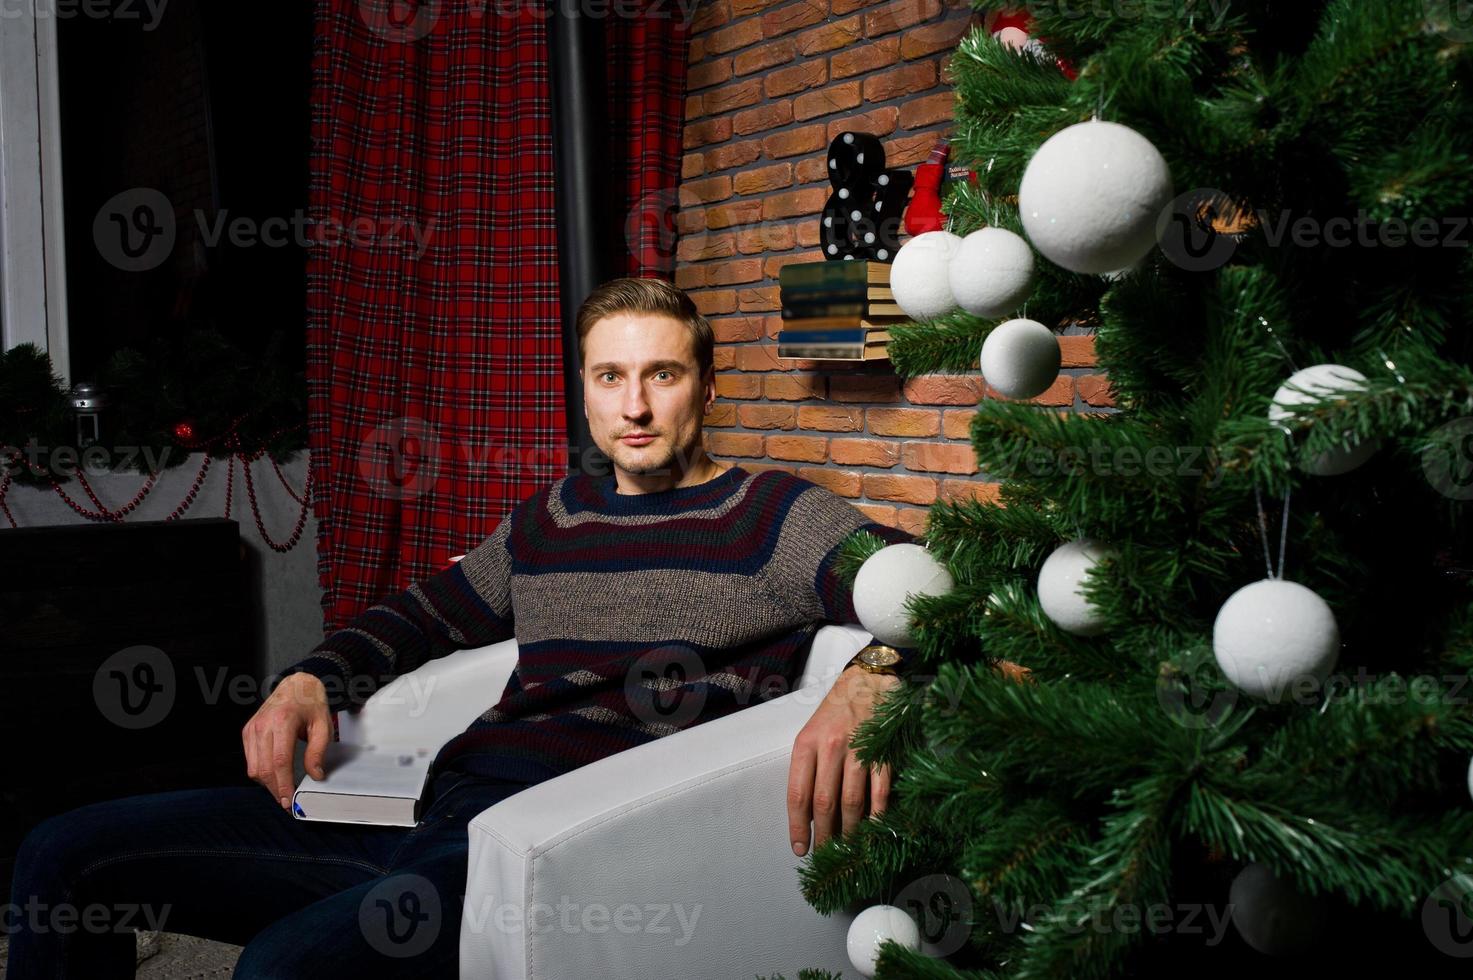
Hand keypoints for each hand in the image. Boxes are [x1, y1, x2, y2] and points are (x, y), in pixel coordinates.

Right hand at [242, 672, 332, 809]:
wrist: (297, 684)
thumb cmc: (311, 702)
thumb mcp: (323, 724)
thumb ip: (318, 751)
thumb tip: (315, 775)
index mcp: (282, 721)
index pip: (280, 761)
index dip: (283, 784)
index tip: (289, 800)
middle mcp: (263, 724)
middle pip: (264, 768)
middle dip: (275, 789)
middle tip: (286, 802)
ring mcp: (253, 728)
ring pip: (254, 768)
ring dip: (267, 783)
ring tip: (282, 790)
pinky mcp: (248, 731)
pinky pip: (251, 760)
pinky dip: (261, 772)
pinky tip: (273, 776)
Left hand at [787, 666, 900, 856]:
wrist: (870, 679)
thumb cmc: (837, 709)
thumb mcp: (812, 731)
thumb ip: (809, 767)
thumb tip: (810, 813)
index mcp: (806, 743)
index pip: (797, 794)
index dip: (797, 826)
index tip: (799, 848)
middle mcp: (830, 746)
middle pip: (824, 803)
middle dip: (824, 835)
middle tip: (826, 854)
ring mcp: (858, 749)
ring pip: (851, 801)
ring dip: (849, 830)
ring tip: (848, 846)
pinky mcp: (884, 751)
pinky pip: (879, 791)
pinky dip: (877, 814)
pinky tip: (874, 829)